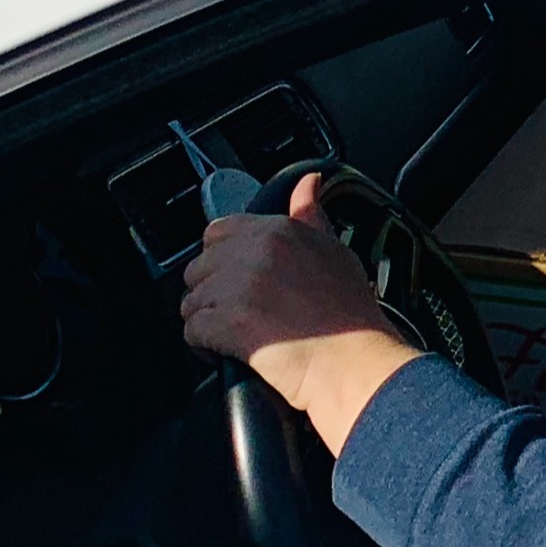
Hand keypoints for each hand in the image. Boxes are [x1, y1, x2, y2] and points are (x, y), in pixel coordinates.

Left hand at [181, 173, 424, 451]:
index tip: (237, 280)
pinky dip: (204, 347)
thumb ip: (311, 216)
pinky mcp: (227, 323)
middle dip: (212, 293)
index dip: (223, 260)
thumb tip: (308, 183)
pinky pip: (192, 331)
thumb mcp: (336, 251)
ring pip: (192, 301)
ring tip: (235, 336)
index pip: (219, 232)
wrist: (353, 363)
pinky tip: (227, 353)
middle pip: (199, 268)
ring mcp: (239, 287)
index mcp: (279, 230)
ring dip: (208, 320)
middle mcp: (256, 252)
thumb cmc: (351, 316)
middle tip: (239, 313)